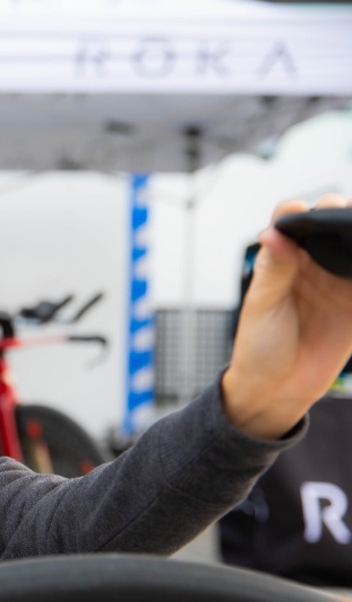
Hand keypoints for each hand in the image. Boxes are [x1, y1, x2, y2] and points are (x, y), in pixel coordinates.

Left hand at [221, 193, 351, 439]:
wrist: (277, 389)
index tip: (301, 212)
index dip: (297, 212)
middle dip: (337, 213)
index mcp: (281, 260)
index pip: (291, 222)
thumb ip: (274, 270)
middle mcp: (310, 264)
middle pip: (328, 225)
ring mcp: (337, 280)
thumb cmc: (258, 346)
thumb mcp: (262, 306)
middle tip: (342, 214)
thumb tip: (273, 233)